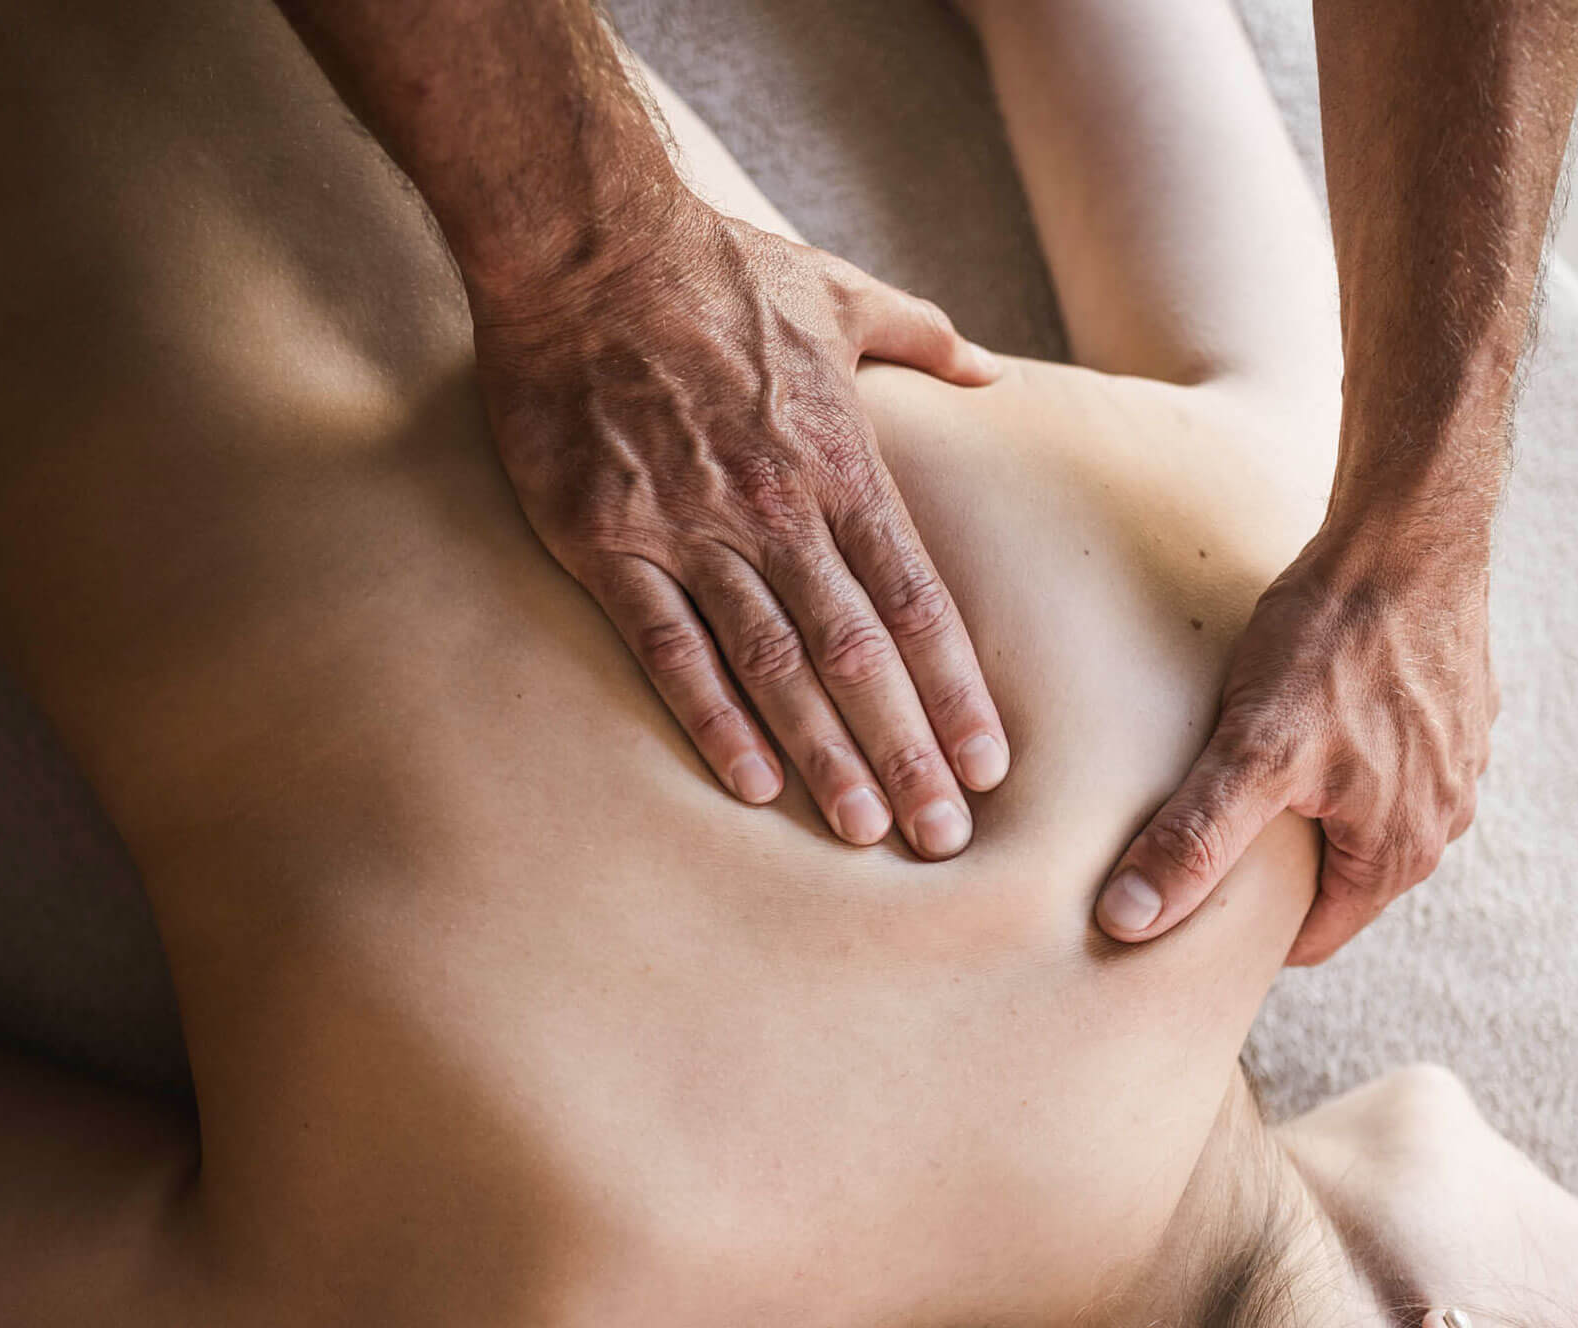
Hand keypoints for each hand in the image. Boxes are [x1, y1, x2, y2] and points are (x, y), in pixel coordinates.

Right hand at [468, 191, 1009, 857]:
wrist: (586, 241)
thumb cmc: (717, 269)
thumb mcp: (842, 292)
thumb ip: (924, 339)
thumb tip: (987, 372)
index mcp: (842, 465)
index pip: (918, 603)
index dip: (956, 691)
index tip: (990, 765)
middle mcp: (779, 510)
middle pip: (860, 654)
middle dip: (908, 750)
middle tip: (944, 836)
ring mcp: (693, 530)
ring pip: (775, 665)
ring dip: (825, 754)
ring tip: (866, 832)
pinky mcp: (610, 541)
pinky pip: (670, 648)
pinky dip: (712, 718)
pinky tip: (751, 784)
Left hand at [1094, 502, 1497, 960]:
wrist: (1410, 532)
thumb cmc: (1336, 637)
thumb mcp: (1252, 749)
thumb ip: (1195, 841)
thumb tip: (1130, 921)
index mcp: (1397, 853)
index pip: (1312, 937)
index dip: (1247, 933)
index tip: (1192, 914)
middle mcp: (1441, 821)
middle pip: (1340, 880)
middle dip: (1277, 871)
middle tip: (1207, 840)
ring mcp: (1458, 763)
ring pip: (1365, 817)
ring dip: (1314, 806)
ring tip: (1251, 774)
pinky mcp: (1456, 710)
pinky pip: (1391, 758)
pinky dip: (1348, 752)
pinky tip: (1307, 716)